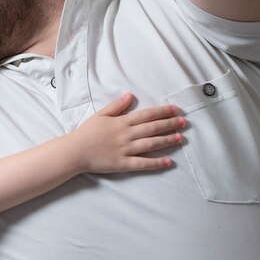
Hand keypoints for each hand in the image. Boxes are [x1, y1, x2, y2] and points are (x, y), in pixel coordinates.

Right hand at [70, 94, 184, 173]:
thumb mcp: (100, 115)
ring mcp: (126, 150)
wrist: (75, 151)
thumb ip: (116, 106)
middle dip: (170, 124)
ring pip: (151, 144)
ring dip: (167, 140)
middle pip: (152, 128)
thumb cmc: (86, 132)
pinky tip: (168, 162)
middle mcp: (127, 135)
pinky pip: (143, 163)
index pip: (146, 115)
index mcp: (122, 122)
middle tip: (184, 123)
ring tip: (180, 138)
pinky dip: (156, 163)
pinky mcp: (123, 164)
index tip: (175, 109)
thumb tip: (130, 95)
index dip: (162, 112)